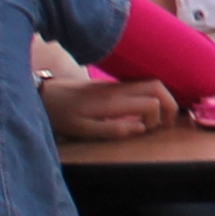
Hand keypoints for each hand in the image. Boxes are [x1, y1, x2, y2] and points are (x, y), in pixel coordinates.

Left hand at [44, 77, 178, 141]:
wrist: (44, 95)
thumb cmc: (62, 115)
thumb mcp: (83, 129)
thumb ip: (114, 129)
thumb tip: (142, 128)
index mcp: (113, 101)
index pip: (150, 103)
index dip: (156, 119)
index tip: (147, 131)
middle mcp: (118, 88)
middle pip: (157, 86)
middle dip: (169, 104)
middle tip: (167, 124)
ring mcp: (116, 84)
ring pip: (150, 84)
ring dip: (161, 100)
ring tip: (157, 119)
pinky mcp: (112, 85)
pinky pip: (139, 86)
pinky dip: (150, 97)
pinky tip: (142, 112)